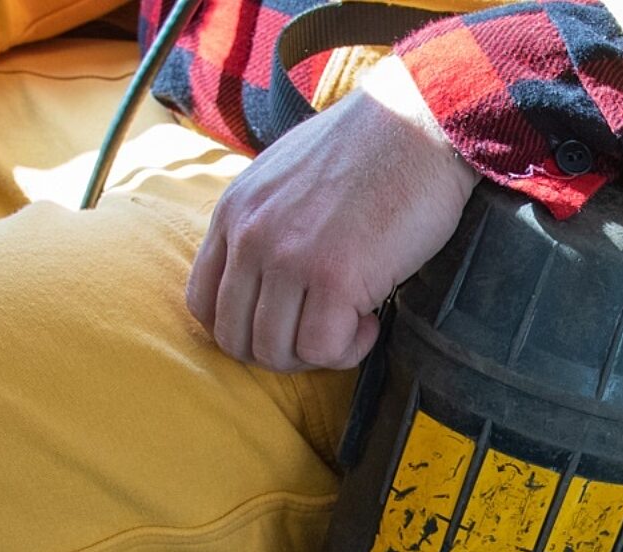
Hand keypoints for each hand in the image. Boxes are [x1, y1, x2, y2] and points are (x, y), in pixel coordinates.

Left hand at [187, 58, 477, 371]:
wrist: (419, 126)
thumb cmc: (369, 150)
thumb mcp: (287, 175)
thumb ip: (265, 221)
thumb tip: (268, 276)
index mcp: (234, 212)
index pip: (203, 303)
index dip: (244, 330)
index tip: (286, 323)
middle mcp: (252, 237)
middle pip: (236, 339)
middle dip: (282, 353)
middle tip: (325, 333)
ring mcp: (290, 258)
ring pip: (277, 351)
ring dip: (318, 354)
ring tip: (354, 324)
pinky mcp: (336, 278)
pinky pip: (324, 349)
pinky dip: (350, 350)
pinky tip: (373, 321)